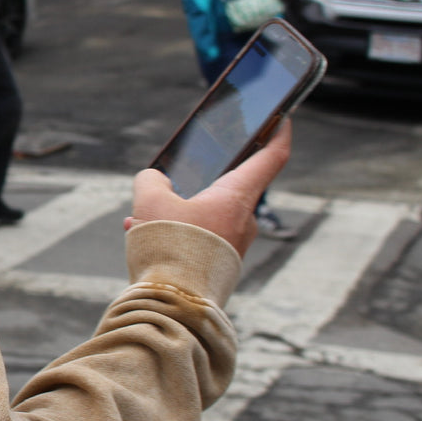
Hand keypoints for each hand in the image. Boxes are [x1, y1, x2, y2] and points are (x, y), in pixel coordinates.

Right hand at [125, 121, 292, 257]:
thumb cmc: (170, 246)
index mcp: (238, 196)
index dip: (278, 133)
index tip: (282, 118)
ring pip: (205, 215)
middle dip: (195, 183)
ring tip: (139, 219)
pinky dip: (175, 233)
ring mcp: (235, 244)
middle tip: (170, 179)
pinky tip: (143, 238)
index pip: (271, 156)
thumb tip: (155, 181)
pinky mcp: (222, 264)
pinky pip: (199, 238)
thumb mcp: (150, 200)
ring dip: (175, 213)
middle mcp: (245, 219)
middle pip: (228, 187)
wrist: (176, 302)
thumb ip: (151, 180)